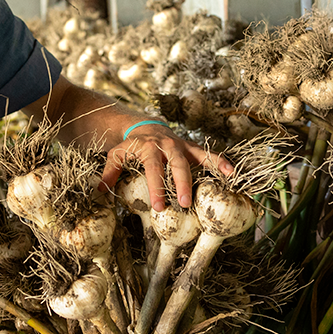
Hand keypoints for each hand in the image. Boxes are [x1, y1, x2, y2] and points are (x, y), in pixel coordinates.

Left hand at [101, 124, 233, 210]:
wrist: (146, 126)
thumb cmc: (131, 146)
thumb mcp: (117, 155)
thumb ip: (110, 171)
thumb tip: (101, 189)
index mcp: (148, 148)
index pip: (153, 169)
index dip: (156, 188)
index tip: (160, 207)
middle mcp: (168, 145)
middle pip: (177, 164)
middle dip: (182, 183)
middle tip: (185, 203)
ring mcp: (182, 145)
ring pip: (198, 156)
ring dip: (211, 167)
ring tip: (226, 179)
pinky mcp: (192, 148)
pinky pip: (208, 154)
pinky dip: (220, 162)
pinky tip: (231, 173)